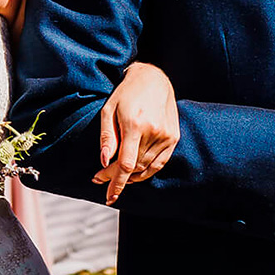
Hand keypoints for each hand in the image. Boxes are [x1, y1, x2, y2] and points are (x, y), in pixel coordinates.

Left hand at [94, 63, 180, 202]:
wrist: (153, 79)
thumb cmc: (126, 93)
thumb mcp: (109, 110)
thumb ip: (107, 137)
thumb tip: (104, 161)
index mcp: (135, 125)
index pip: (126, 164)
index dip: (115, 182)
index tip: (107, 195)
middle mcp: (154, 132)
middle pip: (135, 167)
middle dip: (117, 177)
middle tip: (101, 179)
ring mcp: (167, 136)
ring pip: (147, 168)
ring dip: (131, 177)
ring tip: (115, 177)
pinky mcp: (174, 137)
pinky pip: (160, 163)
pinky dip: (147, 172)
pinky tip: (134, 174)